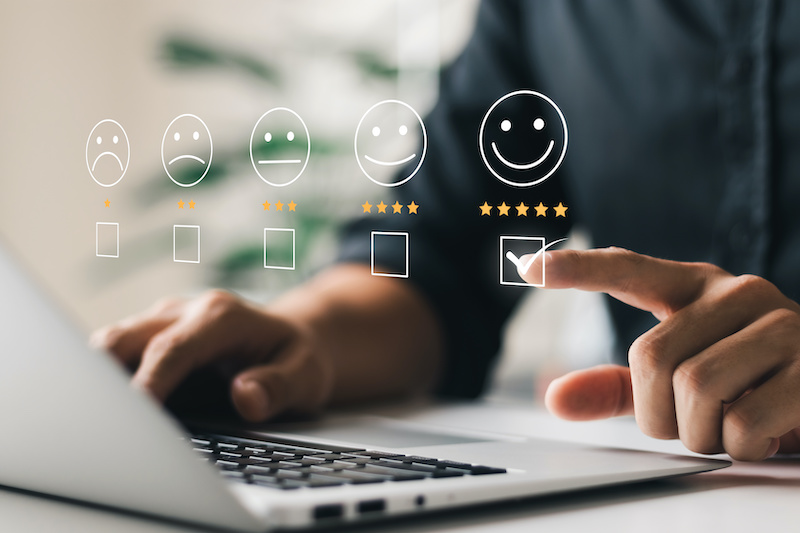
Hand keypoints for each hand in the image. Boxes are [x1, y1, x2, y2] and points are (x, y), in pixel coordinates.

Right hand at [90, 290, 333, 421]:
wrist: (294, 342)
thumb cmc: (298, 359)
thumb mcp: (307, 375)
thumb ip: (279, 386)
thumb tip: (247, 397)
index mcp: (222, 317)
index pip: (173, 348)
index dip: (149, 380)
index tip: (134, 412)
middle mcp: (186, 312)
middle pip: (124, 338)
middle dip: (102, 375)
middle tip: (99, 419)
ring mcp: (163, 324)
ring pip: (111, 345)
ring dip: (99, 379)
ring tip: (101, 421)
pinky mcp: (151, 340)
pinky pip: (117, 358)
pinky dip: (108, 383)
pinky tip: (112, 415)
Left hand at [519, 247, 799, 460]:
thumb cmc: (749, 381)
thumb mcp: (683, 379)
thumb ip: (621, 387)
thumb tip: (555, 399)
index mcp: (696, 287)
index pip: (629, 268)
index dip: (578, 269)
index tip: (529, 267)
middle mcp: (738, 293)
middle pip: (652, 357)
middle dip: (659, 413)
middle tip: (692, 421)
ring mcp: (781, 324)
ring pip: (696, 390)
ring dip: (701, 433)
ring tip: (732, 424)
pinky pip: (743, 423)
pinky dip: (740, 447)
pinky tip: (764, 434)